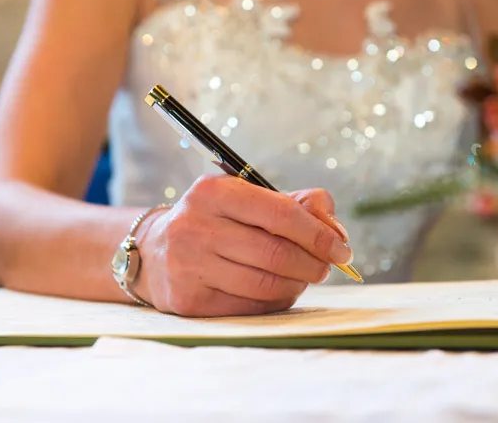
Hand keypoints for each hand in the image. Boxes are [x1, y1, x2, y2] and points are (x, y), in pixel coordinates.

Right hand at [137, 175, 352, 316]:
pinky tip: (278, 291)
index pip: (281, 214)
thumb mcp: (249, 199)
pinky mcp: (188, 299)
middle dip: (313, 263)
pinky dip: (275, 301)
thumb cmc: (217, 222)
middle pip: (276, 253)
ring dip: (297, 284)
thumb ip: (299, 204)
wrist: (155, 252)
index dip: (319, 234)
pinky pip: (250, 307)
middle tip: (326, 267)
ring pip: (266, 284)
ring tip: (303, 277)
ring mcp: (188, 264)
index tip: (341, 249)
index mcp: (214, 191)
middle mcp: (196, 226)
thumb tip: (335, 230)